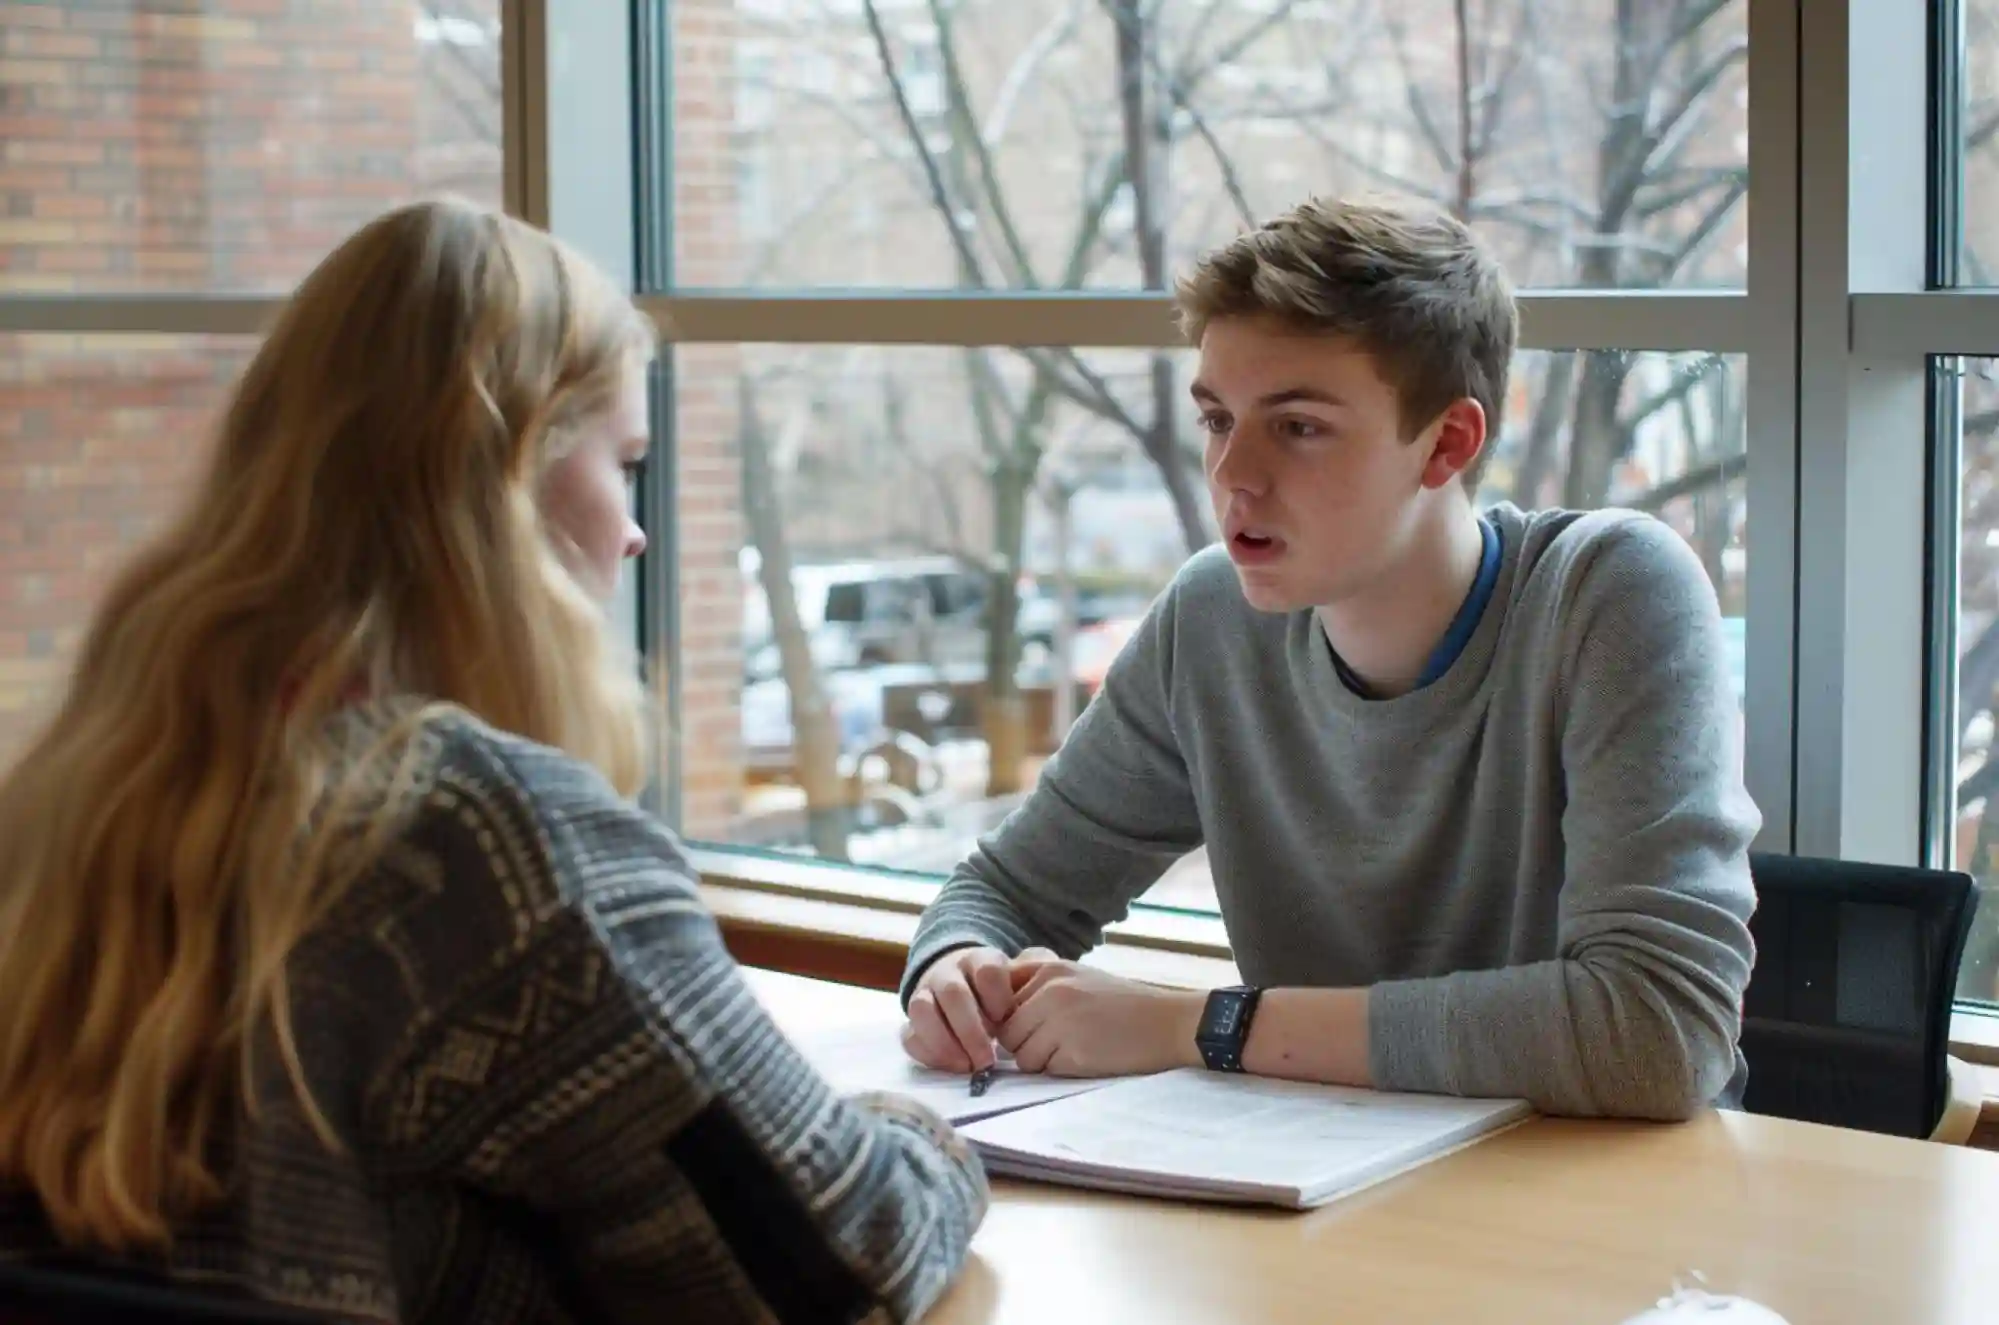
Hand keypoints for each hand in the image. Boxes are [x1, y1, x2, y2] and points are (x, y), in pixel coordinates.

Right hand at [901, 945, 1056, 1071]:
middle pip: (953, 993)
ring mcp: (925, 993)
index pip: (987, 969)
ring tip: (966, 1066)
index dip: (997, 995)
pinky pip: (908, 1034)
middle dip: (970, 1030)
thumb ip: (1034, 968)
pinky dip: (927, 1052)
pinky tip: (951, 1066)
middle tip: (987, 1060)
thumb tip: (1047, 965)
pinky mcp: (913, 1020)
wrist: (962, 982)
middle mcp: (948, 972)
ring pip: (921, 1009)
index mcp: (979, 960)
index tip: (1006, 1018)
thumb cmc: (1000, 989)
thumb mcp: (1019, 974)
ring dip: (944, 1042)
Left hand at [998, 957, 1204, 1078]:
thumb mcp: (1076, 977)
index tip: (1030, 1026)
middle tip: (1059, 1042)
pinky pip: (1044, 1070)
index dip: (1012, 1019)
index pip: (1000, 1001)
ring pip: (1021, 1056)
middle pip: (1007, 1032)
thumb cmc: (1122, 1004)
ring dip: (1041, 1060)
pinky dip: (1060, 1071)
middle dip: (1026, 1044)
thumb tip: (995, 1015)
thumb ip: (1038, 988)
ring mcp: (1060, 1021)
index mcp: (1048, 968)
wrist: (1168, 1022)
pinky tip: (1086, 1057)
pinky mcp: (1072, 1052)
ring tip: (1075, 1048)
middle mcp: (1050, 991)